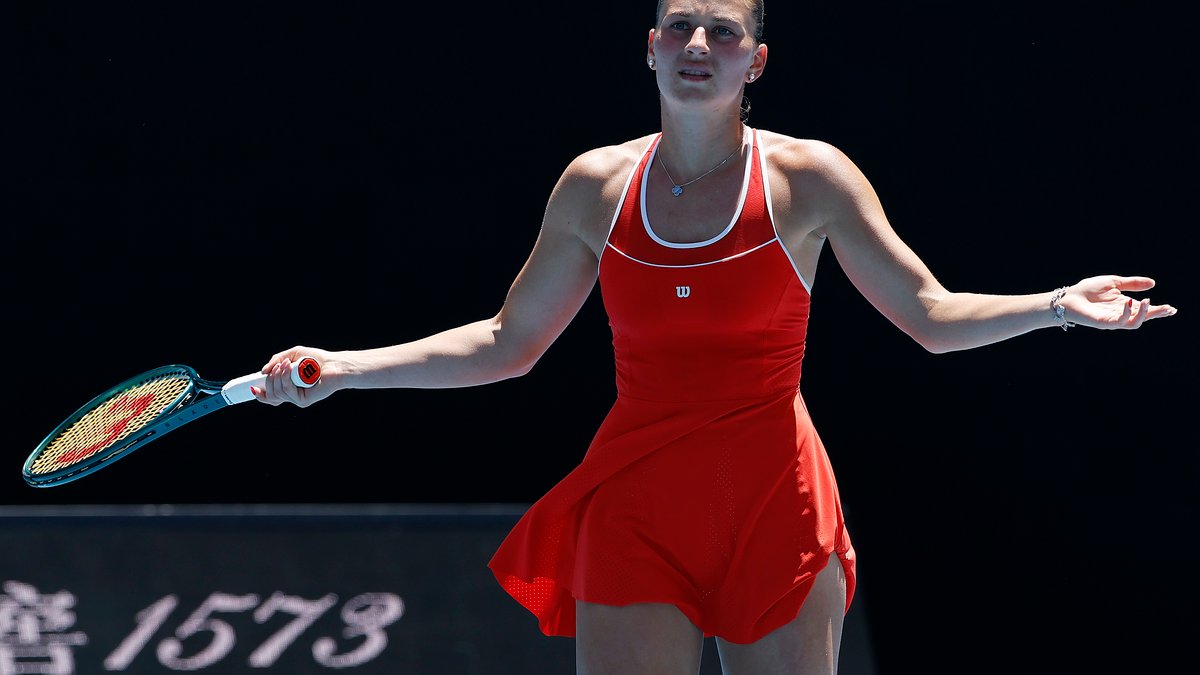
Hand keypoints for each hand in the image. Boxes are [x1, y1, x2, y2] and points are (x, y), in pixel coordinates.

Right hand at [251, 345, 336, 406]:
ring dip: (278, 376)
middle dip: (270, 379)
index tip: (252, 387)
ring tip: (287, 364)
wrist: (334, 364)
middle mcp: (292, 395)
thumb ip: (276, 361)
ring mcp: (297, 399)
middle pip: (270, 395)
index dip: (260, 394)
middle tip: (279, 366)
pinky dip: (286, 378)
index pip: (270, 397)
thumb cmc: (316, 359)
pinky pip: (287, 391)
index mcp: (288, 387)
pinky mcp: (303, 401)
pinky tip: (290, 369)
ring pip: (277, 392)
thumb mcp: (292, 355)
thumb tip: (263, 372)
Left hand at [1058, 275, 1176, 329]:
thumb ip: (1132, 283)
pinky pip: (1120, 322)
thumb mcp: (1113, 282)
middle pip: (1144, 318)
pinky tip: (1130, 303)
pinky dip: (1127, 313)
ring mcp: (1113, 320)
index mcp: (1125, 304)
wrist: (1069, 297)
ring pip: (1135, 323)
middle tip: (1169, 309)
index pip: (1145, 309)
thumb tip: (1153, 283)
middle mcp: (1121, 314)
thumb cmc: (1088, 290)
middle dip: (1157, 314)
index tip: (1171, 308)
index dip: (1159, 309)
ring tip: (1147, 302)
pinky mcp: (1104, 323)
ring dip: (1144, 314)